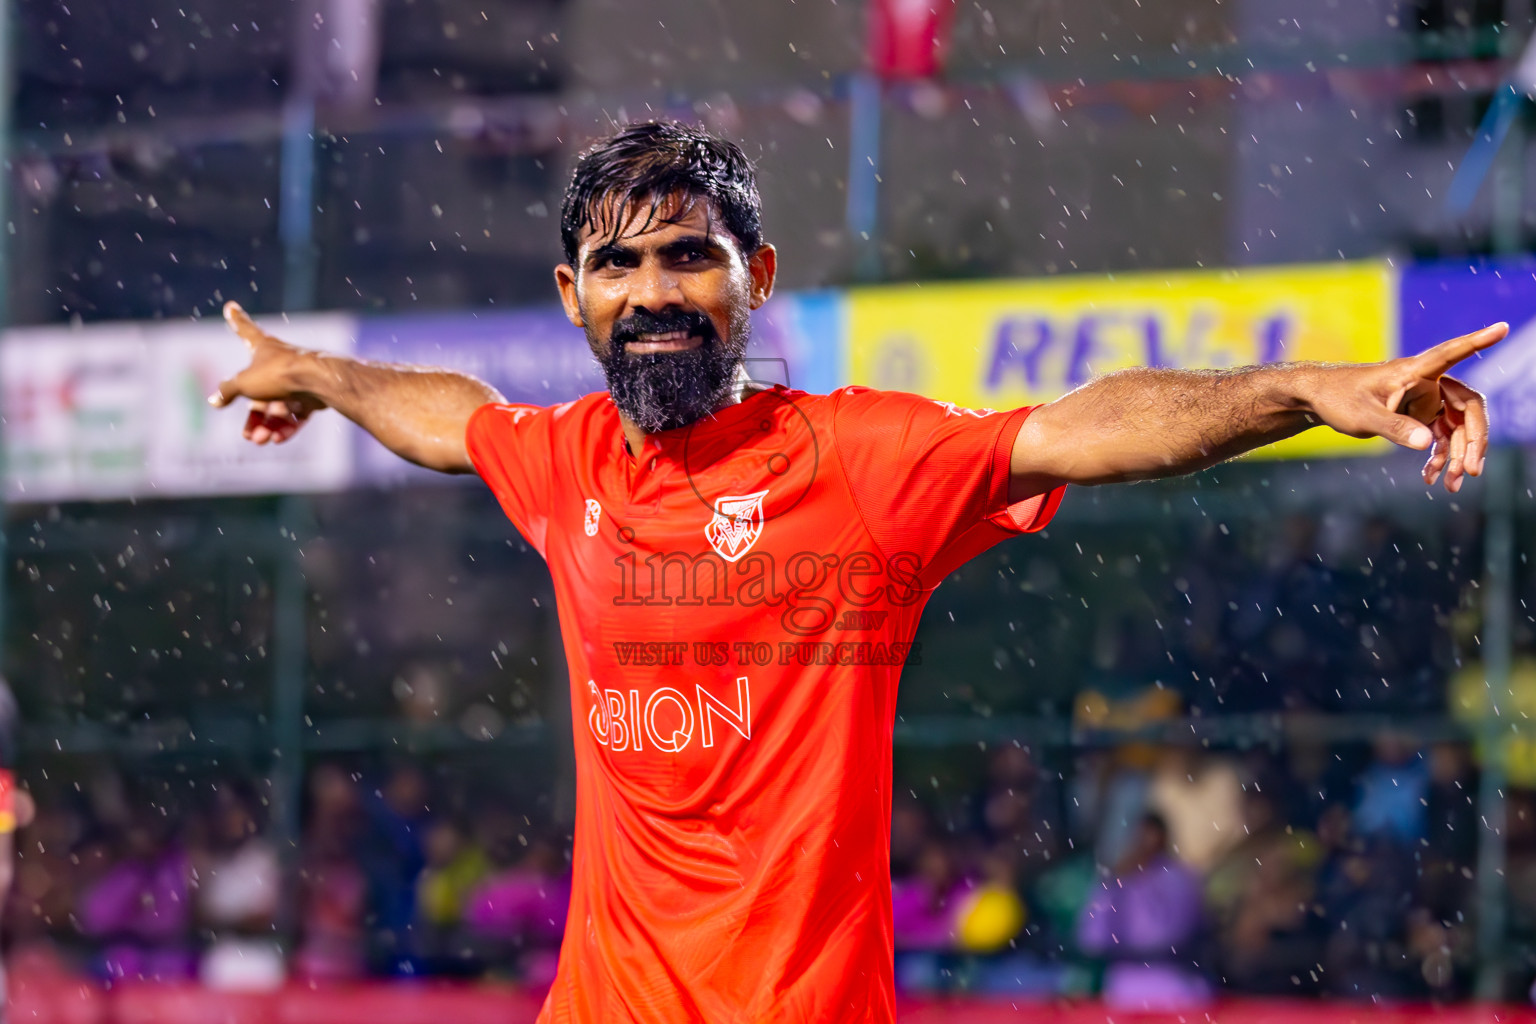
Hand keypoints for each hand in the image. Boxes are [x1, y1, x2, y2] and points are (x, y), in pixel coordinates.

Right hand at [211, 301, 326, 444]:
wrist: (319, 382)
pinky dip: (286, 426)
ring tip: (261, 440)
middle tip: (248, 436)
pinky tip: (277, 439)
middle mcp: (279, 361)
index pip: (244, 329)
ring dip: (268, 426)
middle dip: (254, 418)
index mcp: (263, 347)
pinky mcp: (312, 395)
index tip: (231, 306)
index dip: (236, 319)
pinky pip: (296, 414)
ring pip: (279, 406)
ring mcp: (297, 378)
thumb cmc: (279, 374)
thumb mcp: (244, 383)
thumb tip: (213, 400)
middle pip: (260, 392)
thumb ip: (228, 390)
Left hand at [1307, 322, 1504, 492]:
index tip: (1502, 327)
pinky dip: (1439, 455)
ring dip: (1457, 454)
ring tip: (1452, 482)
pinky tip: (1432, 478)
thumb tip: (1427, 443)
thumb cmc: (1337, 398)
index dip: (1477, 341)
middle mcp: (1424, 383)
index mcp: (1412, 372)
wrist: (1318, 400)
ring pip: (1455, 426)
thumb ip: (1394, 427)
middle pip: (1465, 407)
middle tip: (1471, 470)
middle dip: (1472, 439)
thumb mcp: (1363, 416)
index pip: (1451, 353)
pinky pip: (1439, 435)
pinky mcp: (1417, 415)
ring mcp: (1423, 400)